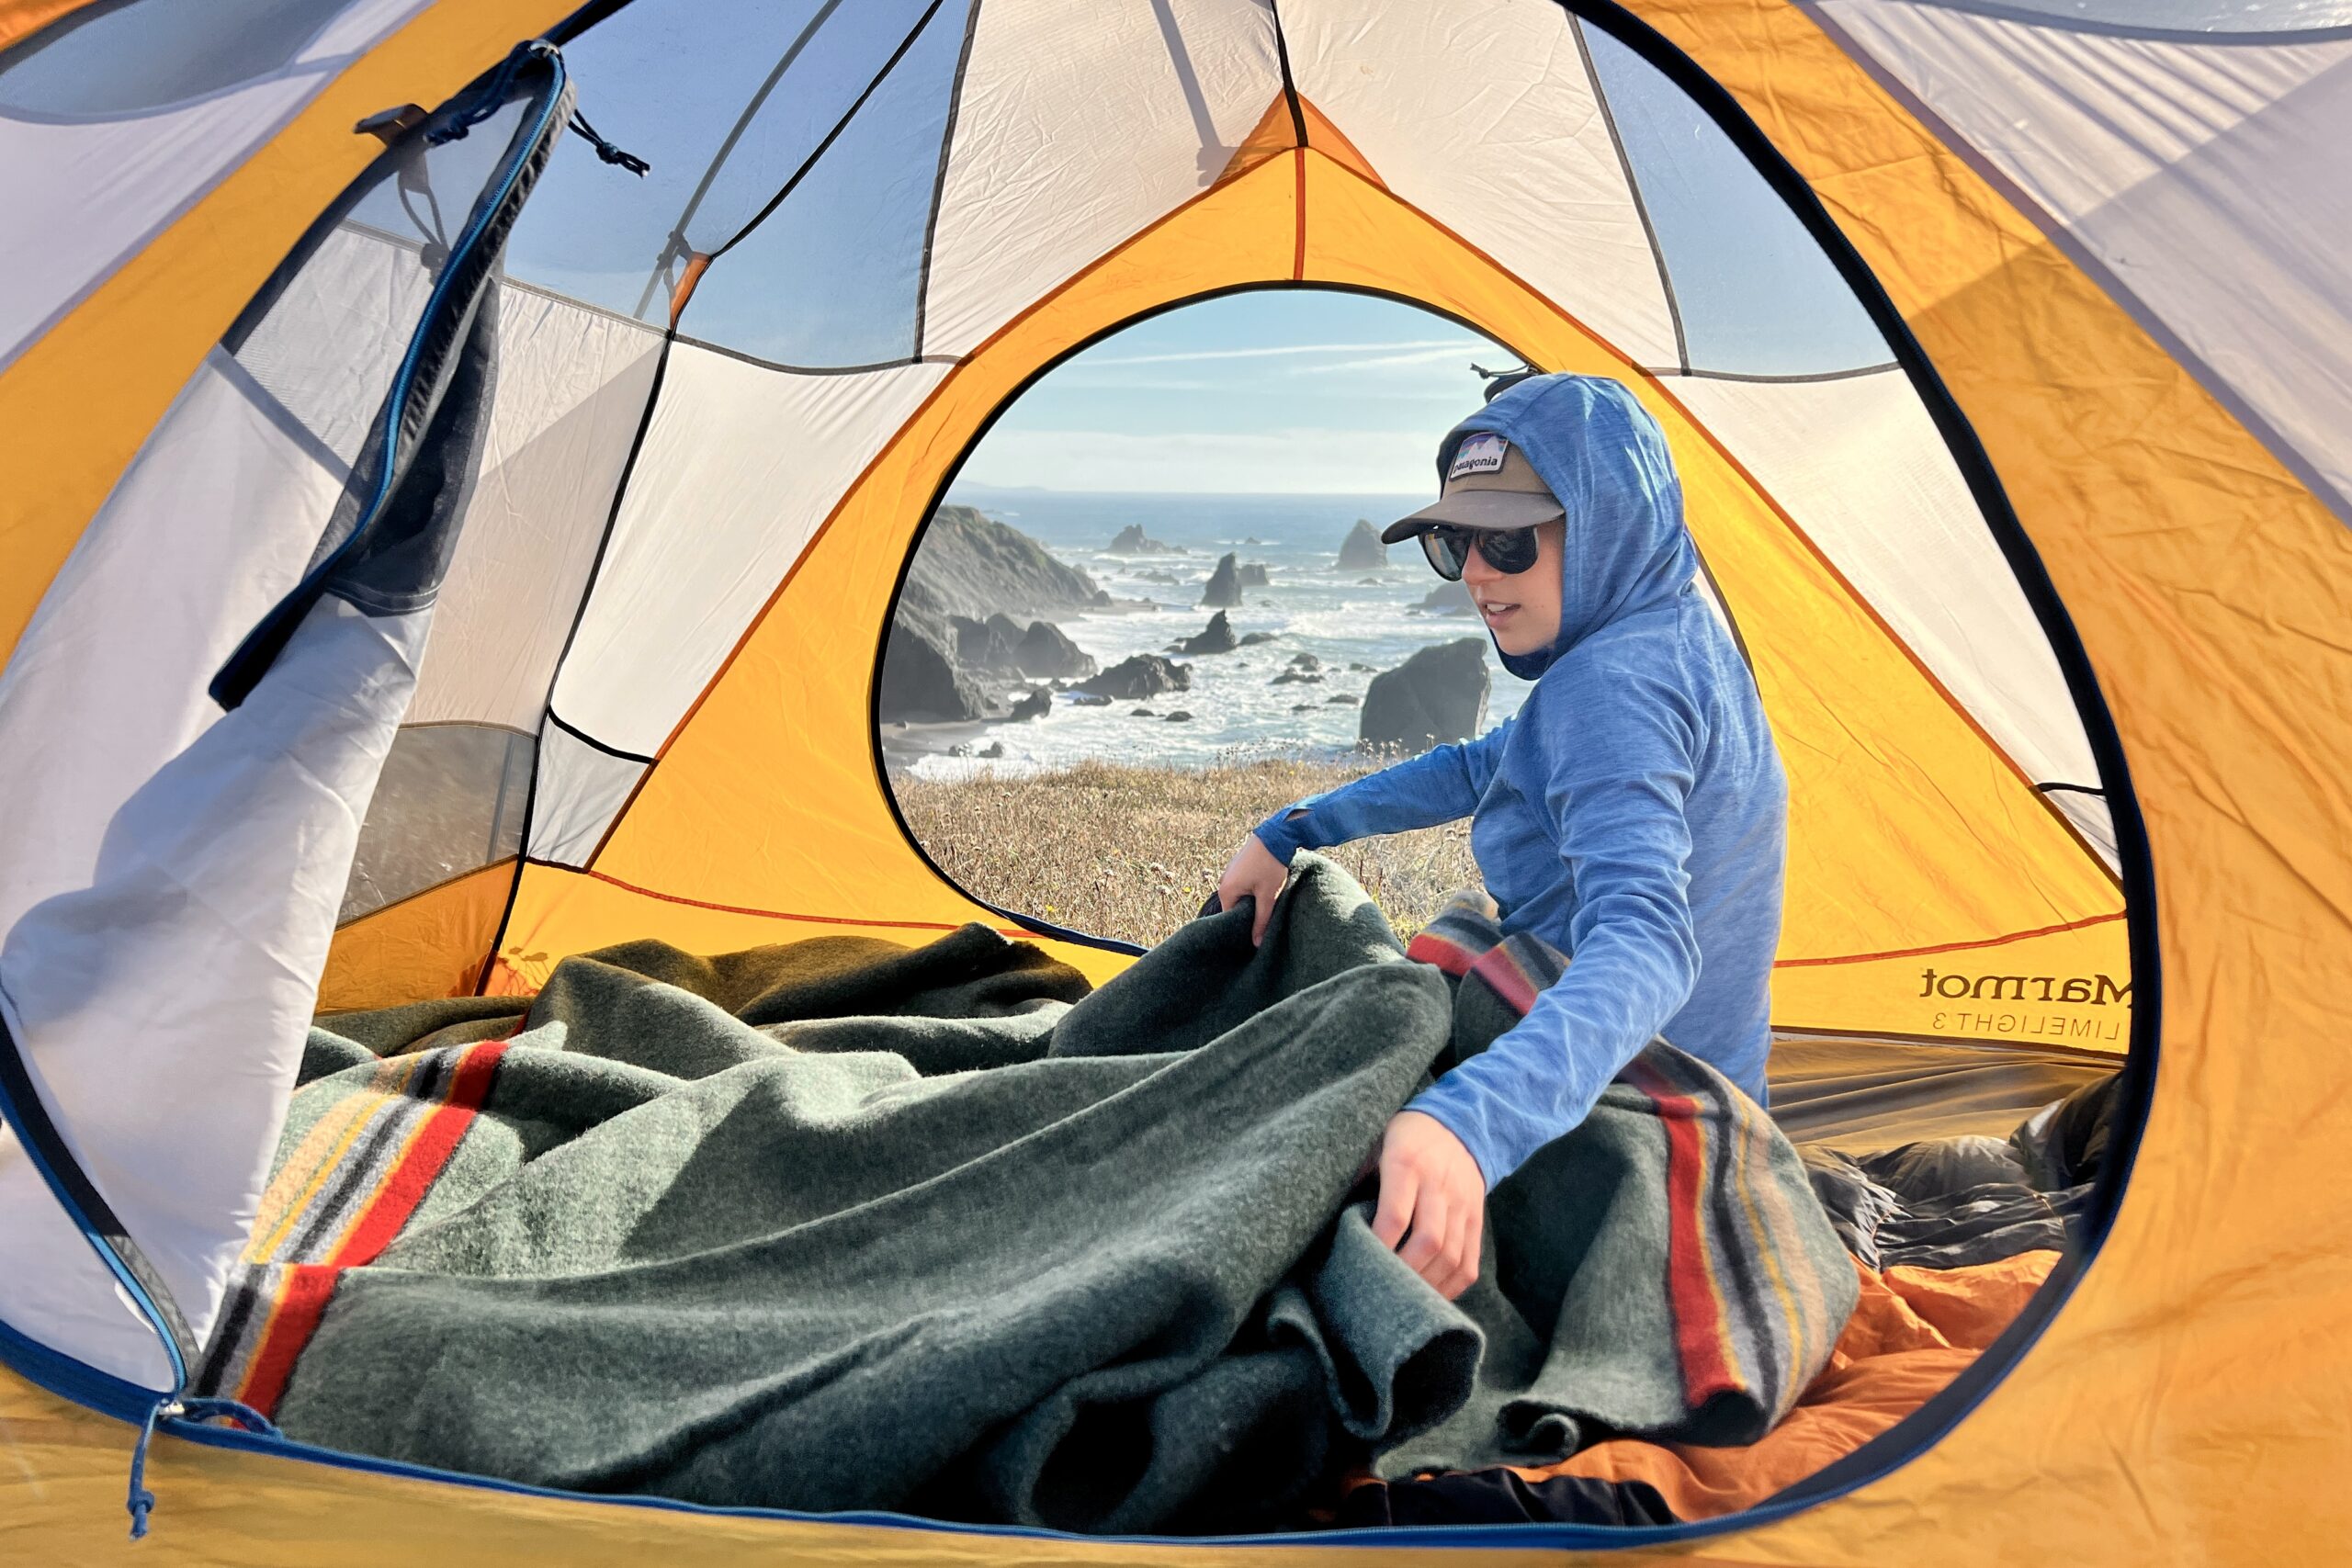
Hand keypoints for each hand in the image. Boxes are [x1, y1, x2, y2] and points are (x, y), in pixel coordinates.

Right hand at [1214, 834, 1289, 945]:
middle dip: (1248, 914)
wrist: (1276, 835)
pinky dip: (1251, 891)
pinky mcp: (1238, 867)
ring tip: (1266, 904)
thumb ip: (1261, 921)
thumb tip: (1256, 944)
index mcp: (1226, 891)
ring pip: (1239, 896)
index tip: (1255, 933)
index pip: (1229, 918)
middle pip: (1234, 907)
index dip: (1242, 927)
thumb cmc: (1270, 866)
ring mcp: (1230, 873)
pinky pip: (1241, 885)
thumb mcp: (1267, 896)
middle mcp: (1223, 882)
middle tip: (1263, 920)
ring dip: (1251, 901)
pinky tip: (1264, 890)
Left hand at [1371, 1110, 1483, 1299]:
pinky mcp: (1476, 1218)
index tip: (1360, 1264)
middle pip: (1429, 1241)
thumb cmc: (1404, 1137)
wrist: (1457, 1122)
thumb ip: (1359, 1175)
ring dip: (1427, 1285)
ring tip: (1402, 1300)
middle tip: (1381, 1290)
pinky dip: (1451, 1286)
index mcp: (1407, 1163)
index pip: (1396, 1215)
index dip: (1379, 1246)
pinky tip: (1430, 1296)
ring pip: (1451, 1256)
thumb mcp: (1376, 1141)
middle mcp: (1439, 1184)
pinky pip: (1470, 1261)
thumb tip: (1334, 1219)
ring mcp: (1463, 1203)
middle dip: (1404, 1273)